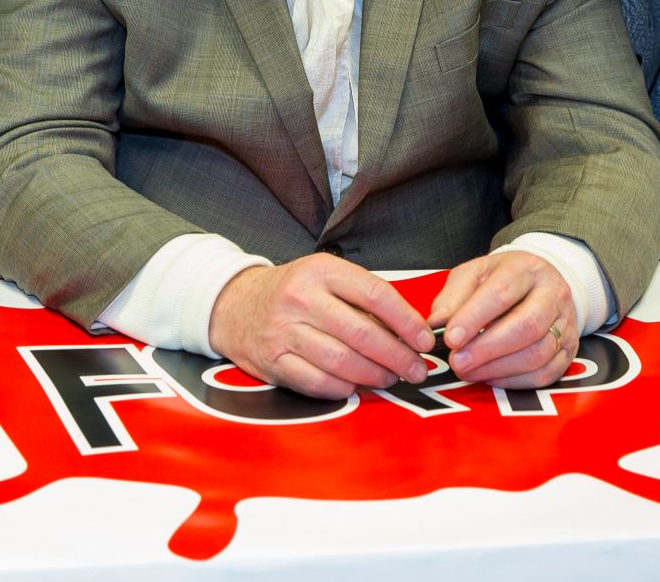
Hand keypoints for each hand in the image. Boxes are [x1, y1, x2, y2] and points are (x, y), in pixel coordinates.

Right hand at [207, 254, 433, 400]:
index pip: (376, 295)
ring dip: (375, 375)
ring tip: (391, 378)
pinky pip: (319, 383)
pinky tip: (356, 386)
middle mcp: (301, 298)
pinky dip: (344, 389)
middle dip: (398, 356)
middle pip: (362, 334)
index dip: (407, 322)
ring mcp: (284, 332)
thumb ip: (362, 297)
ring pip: (343, 362)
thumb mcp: (324, 277)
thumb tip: (410, 331)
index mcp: (321, 271)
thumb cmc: (293, 292)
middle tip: (417, 369)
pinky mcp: (273, 363)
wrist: (235, 305)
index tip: (425, 340)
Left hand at [427, 250, 574, 387]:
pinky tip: (490, 377)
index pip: (502, 292)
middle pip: (527, 326)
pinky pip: (546, 374)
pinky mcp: (569, 350)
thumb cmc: (503, 278)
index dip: (474, 318)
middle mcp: (552, 295)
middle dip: (488, 349)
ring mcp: (565, 324)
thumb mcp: (474, 274)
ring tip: (469, 371)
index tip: (450, 338)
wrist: (542, 282)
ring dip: (499, 368)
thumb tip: (436, 325)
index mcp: (526, 269)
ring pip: (538, 353)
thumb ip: (453, 297)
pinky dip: (514, 381)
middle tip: (458, 362)